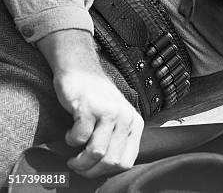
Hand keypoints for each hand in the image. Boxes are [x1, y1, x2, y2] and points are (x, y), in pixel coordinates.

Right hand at [37, 29, 143, 178]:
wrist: (80, 69)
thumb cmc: (96, 98)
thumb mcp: (114, 119)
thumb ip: (116, 141)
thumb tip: (106, 171)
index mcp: (135, 123)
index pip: (126, 162)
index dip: (106, 171)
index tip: (92, 170)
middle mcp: (125, 116)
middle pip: (110, 161)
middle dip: (90, 169)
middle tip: (77, 165)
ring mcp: (108, 111)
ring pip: (96, 153)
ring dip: (79, 159)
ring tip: (73, 153)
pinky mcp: (89, 107)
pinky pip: (79, 138)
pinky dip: (70, 141)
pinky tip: (70, 132)